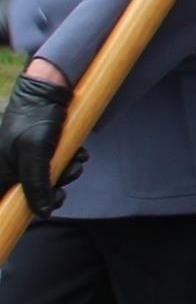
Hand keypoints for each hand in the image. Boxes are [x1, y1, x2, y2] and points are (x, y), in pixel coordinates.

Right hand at [1, 73, 81, 213]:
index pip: (6, 202)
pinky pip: (54, 166)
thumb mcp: (35, 153)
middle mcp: (8, 167)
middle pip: (32, 193)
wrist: (49, 90)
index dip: (25, 209)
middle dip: (57, 186)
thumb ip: (36, 185)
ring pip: (47, 179)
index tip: (52, 201)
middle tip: (71, 175)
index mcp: (0, 171)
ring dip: (67, 172)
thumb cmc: (35, 117)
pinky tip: (79, 153)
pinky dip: (69, 162)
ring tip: (77, 159)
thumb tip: (43, 213)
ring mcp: (24, 159)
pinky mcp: (39, 152)